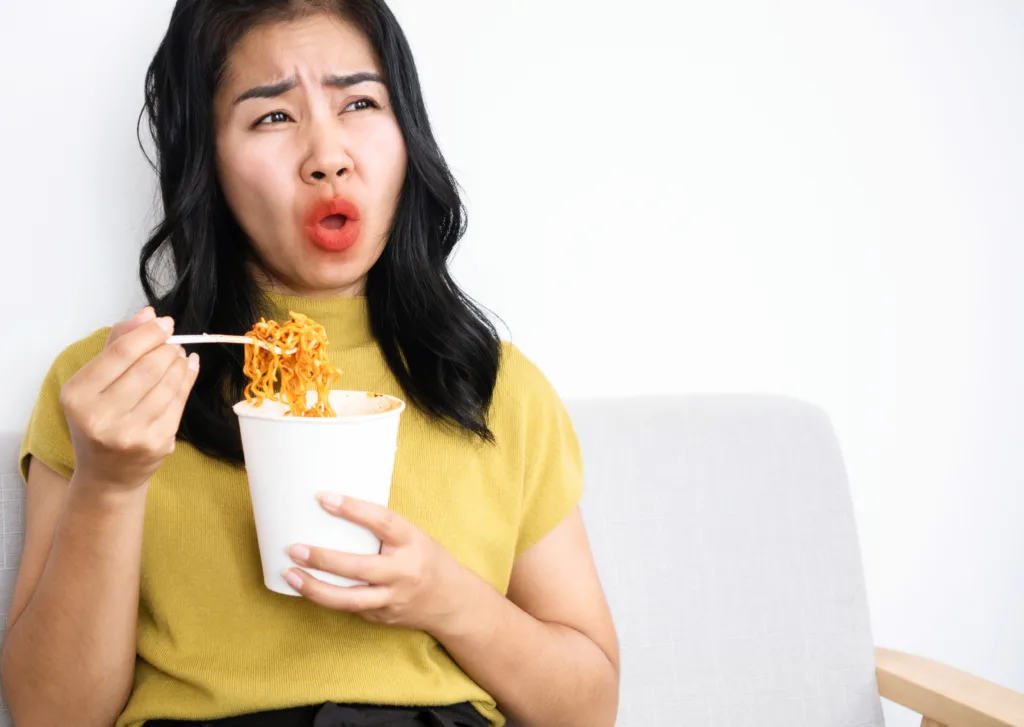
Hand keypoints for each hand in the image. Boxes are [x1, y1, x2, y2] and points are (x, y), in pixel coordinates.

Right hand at [61, 307, 199, 492]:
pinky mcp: (156, 444)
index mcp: (77, 396)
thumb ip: (118, 344)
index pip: (120, 353)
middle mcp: (100, 417)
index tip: (165, 323)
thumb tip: (147, 314)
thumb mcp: (94, 383)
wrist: (107, 475)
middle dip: (167, 348)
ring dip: (179, 363)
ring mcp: (130, 434)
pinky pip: (179, 402)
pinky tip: (188, 368)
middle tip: (173, 342)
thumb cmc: (99, 420)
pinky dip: (187, 379)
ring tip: (179, 355)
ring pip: (167, 384)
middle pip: (147, 367)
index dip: (148, 334)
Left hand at [284, 495, 470, 633]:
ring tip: (290, 573)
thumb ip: (383, 529)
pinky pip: (350, 608)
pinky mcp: (381, 617)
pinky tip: (306, 586)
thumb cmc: (427, 559)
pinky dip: (326, 597)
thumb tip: (338, 507)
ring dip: (314, 587)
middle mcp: (403, 572)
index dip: (352, 509)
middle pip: (359, 567)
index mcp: (413, 542)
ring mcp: (392, 598)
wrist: (453, 602)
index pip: (382, 521)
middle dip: (323, 558)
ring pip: (348, 599)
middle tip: (294, 548)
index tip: (323, 498)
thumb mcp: (414, 536)